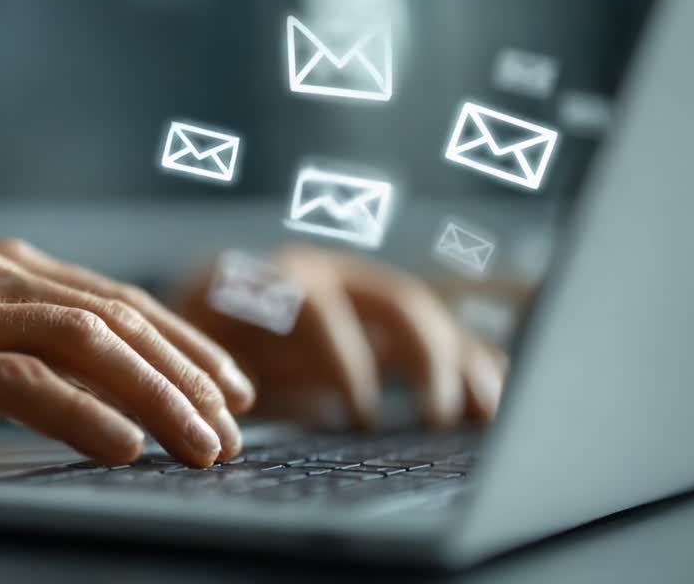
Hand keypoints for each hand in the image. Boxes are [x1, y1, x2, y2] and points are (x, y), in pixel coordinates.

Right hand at [0, 239, 255, 467]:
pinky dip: (82, 412)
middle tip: (234, 425)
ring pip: (83, 342)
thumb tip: (111, 392)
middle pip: (117, 318)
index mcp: (5, 268)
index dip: (185, 343)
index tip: (232, 386)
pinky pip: (20, 380)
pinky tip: (124, 446)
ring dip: (155, 395)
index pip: (119, 301)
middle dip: (188, 373)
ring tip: (202, 443)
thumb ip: (26, 348)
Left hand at [176, 246, 510, 428]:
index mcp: (278, 277)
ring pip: (428, 319)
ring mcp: (367, 296)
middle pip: (395, 302)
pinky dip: (473, 367)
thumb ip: (218, 366)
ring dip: (462, 363)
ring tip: (487, 414)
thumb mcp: (197, 350)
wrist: (204, 313)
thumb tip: (250, 400)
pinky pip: (442, 337)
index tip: (360, 414)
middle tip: (436, 418)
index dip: (344, 358)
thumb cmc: (197, 342)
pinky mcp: (390, 325)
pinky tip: (496, 403)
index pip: (321, 306)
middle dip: (424, 358)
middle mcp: (334, 276)